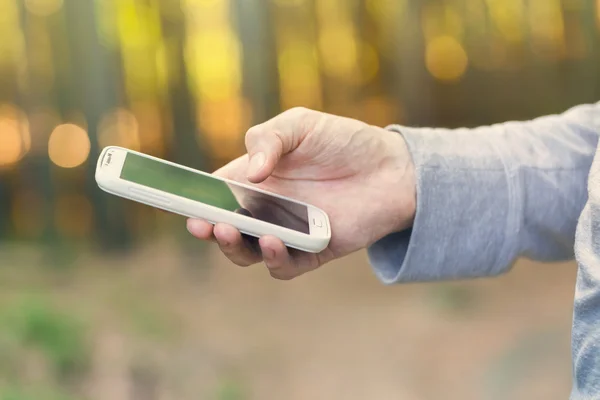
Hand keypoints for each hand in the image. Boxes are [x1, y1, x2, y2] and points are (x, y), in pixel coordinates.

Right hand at [187, 107, 415, 279]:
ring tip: (236, 230)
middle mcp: (266, 209)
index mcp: (255, 178)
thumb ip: (270, 138)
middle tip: (206, 224)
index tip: (181, 204)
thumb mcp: (302, 125)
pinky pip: (286, 267)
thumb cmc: (344, 141)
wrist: (393, 167)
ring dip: (236, 248)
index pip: (215, 195)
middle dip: (210, 230)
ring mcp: (288, 232)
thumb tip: (250, 173)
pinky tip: (276, 242)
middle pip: (226, 229)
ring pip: (249, 253)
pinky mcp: (313, 251)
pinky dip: (276, 260)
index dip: (195, 201)